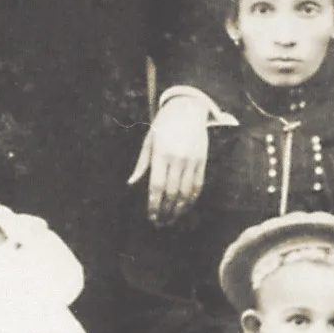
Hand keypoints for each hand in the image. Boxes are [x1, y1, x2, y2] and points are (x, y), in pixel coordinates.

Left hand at [131, 95, 211, 224]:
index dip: (154, 205)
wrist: (188, 108)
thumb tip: (131, 183)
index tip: (152, 217)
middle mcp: (177, 159)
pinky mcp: (202, 161)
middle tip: (161, 223)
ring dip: (179, 209)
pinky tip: (186, 207)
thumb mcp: (149, 140)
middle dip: (166, 211)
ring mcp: (192, 161)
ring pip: (186, 192)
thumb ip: (142, 164)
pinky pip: (198, 184)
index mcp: (161, 154)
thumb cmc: (164, 124)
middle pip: (172, 193)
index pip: (157, 187)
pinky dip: (192, 199)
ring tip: (173, 219)